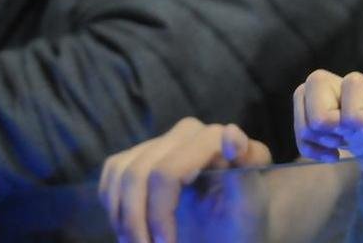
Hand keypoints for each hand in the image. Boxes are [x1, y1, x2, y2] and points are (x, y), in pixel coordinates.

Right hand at [99, 117, 271, 242]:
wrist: (232, 233)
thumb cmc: (245, 224)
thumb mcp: (250, 208)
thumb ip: (245, 172)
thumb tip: (229, 131)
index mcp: (220, 142)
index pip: (169, 171)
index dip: (160, 210)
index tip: (167, 242)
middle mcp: (192, 133)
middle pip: (141, 175)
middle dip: (141, 222)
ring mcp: (165, 141)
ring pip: (123, 174)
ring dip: (126, 220)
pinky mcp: (142, 154)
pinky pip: (113, 173)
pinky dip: (115, 209)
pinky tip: (131, 231)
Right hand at [293, 69, 362, 160]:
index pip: (355, 84)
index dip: (356, 114)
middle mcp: (355, 92)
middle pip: (317, 80)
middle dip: (323, 117)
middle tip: (344, 138)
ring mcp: (337, 103)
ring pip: (301, 95)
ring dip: (312, 130)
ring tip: (337, 146)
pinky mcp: (326, 119)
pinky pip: (299, 119)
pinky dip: (306, 143)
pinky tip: (330, 155)